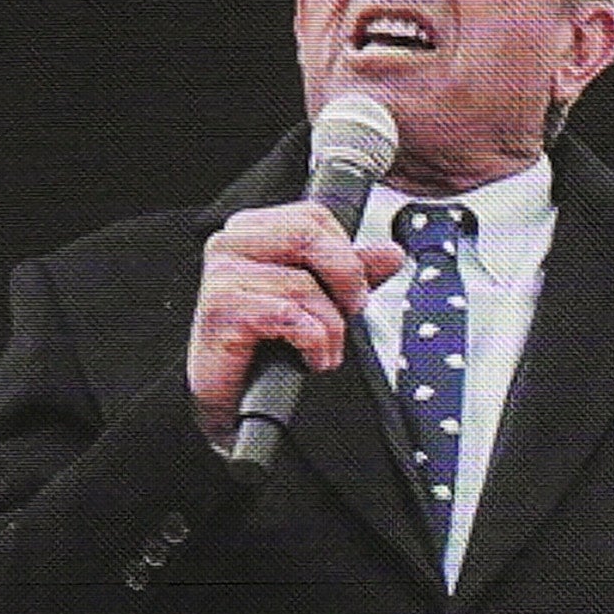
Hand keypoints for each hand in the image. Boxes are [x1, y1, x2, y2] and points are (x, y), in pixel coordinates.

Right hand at [184, 197, 406, 450]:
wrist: (232, 398)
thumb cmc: (265, 347)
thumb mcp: (318, 302)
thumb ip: (351, 273)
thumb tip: (390, 253)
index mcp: (252, 230)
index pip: (314, 215)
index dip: (346, 252)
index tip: (351, 290)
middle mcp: (230, 244)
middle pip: (308, 234)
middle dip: (345, 278)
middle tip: (348, 313)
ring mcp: (222, 275)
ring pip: (304, 283)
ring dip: (331, 328)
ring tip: (323, 350)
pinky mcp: (222, 310)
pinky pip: (291, 316)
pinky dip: (314, 343)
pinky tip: (309, 358)